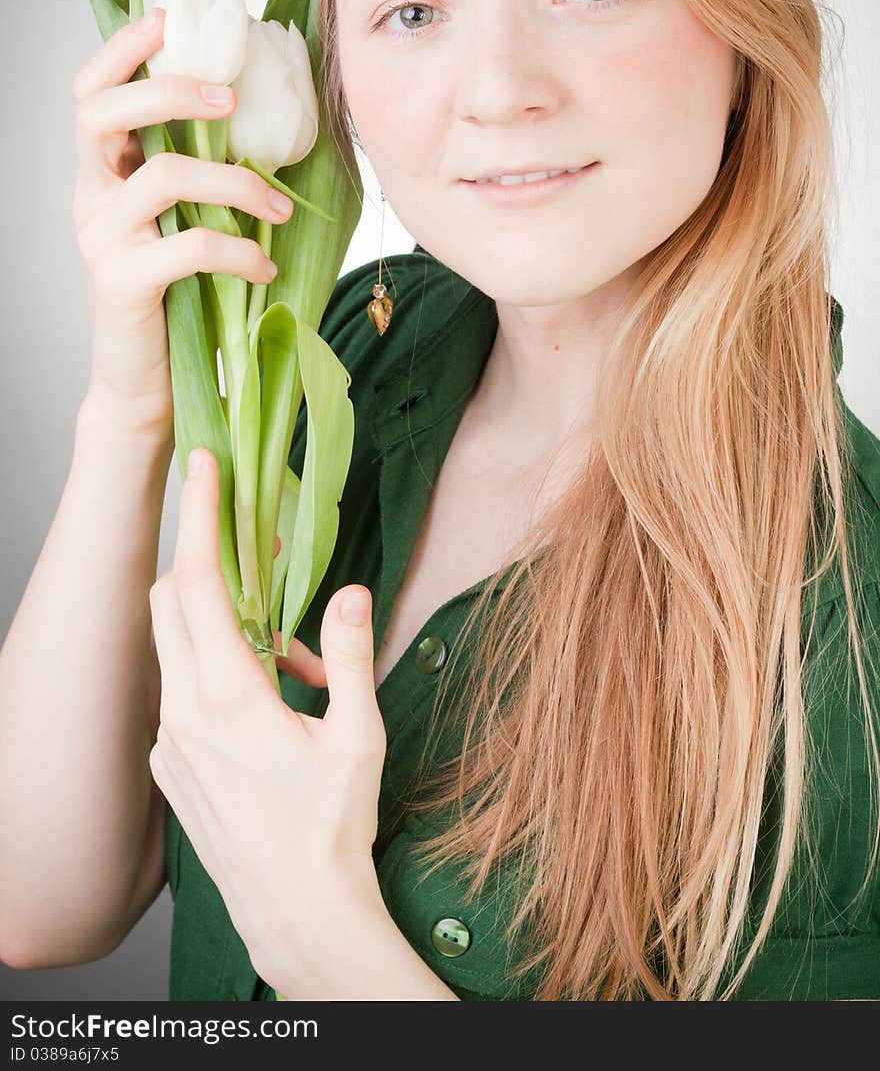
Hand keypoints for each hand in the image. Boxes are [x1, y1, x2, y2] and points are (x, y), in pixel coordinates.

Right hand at [71, 7, 293, 437]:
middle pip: (103, 113)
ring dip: (235, 183)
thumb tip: (262, 116)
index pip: (91, 90)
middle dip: (169, 90)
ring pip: (162, 178)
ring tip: (280, 211)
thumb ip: (199, 172)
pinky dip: (238, 250)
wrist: (147, 384)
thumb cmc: (178, 296)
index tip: (170, 16)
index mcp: (104, 172)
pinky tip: (264, 267)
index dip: (123, 47)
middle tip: (229, 97)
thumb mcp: (185, 221)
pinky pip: (188, 246)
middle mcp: (91, 196)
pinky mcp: (123, 283)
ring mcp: (101, 239)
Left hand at [147, 446, 386, 979]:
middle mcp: (185, 712)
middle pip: (173, 601)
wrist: (294, 913)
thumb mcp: (358, 735)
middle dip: (210, 565)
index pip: (199, 582)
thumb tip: (352, 592)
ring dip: (226, 630)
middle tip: (264, 563)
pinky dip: (216, 673)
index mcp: (230, 696)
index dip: (200, 518)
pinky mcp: (170, 765)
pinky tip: (270, 705)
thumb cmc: (332, 828)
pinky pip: (180, 691)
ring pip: (177, 647)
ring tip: (300, 669)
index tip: (204, 469)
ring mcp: (170, 741)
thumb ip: (352, 654)